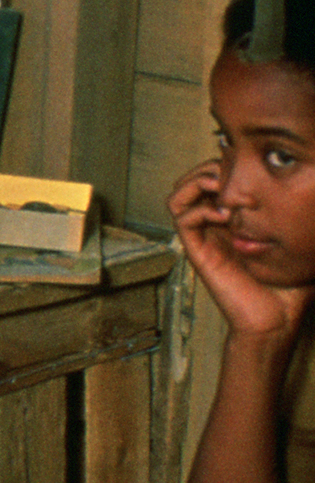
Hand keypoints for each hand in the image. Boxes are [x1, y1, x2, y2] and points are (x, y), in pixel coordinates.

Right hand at [171, 157, 314, 342]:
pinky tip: (225, 216)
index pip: (217, 178)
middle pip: (193, 179)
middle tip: (234, 175)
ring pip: (179, 194)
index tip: (249, 166)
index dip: (227, 164)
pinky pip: (183, 217)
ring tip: (222, 189)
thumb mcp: (299, 243)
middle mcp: (214, 224)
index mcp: (235, 219)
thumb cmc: (289, 286)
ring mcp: (204, 236)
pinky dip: (201, 208)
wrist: (277, 318)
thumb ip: (302, 220)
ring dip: (198, 183)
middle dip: (211, 168)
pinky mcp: (197, 250)